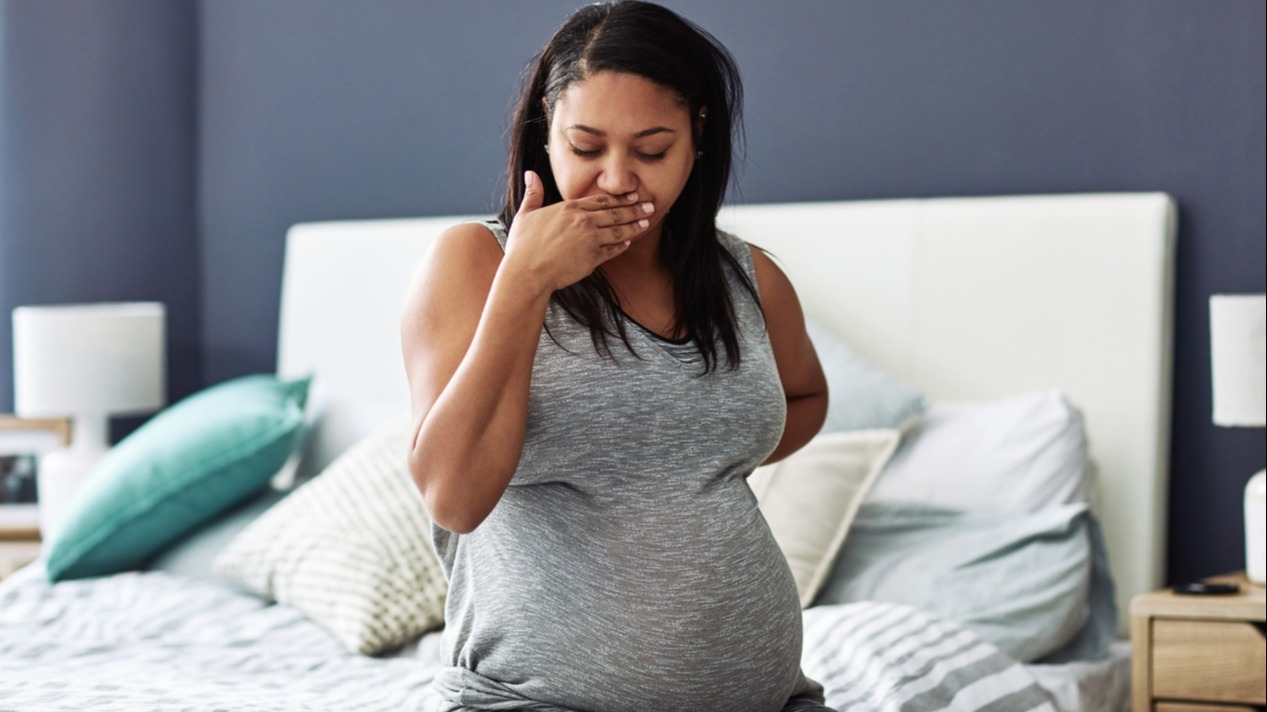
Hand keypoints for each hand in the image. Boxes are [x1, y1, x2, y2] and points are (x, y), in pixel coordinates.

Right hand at [503, 170, 654, 291]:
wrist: (526, 272)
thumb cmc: (522, 246)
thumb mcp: (525, 214)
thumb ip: (533, 194)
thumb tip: (530, 174)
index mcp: (569, 208)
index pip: (601, 200)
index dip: (619, 197)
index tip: (632, 195)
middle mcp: (583, 221)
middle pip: (615, 213)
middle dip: (634, 209)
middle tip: (649, 206)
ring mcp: (590, 240)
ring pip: (618, 230)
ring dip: (634, 226)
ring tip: (646, 222)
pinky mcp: (592, 258)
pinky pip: (612, 250)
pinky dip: (622, 245)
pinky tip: (628, 242)